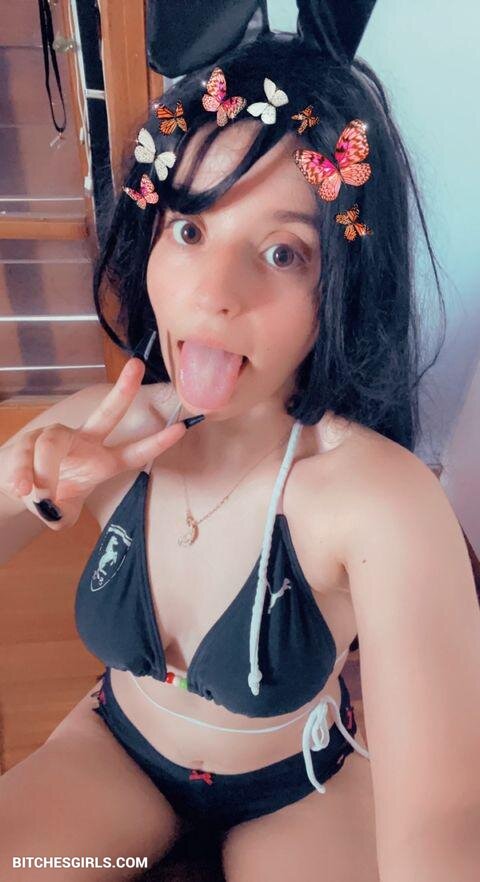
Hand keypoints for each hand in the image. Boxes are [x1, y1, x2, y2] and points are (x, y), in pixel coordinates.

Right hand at [0, 358, 185, 529]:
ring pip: (52, 443)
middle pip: (107, 413)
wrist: (15, 486)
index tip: (182, 428)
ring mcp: (56, 437)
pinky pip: (25, 454)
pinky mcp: (28, 438)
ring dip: (45, 470)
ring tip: (37, 493)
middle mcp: (84, 441)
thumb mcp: (61, 513)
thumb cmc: (49, 497)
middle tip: (137, 367)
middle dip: (123, 391)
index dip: (156, 443)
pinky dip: (22, 474)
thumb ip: (60, 515)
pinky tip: (20, 487)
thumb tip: (49, 507)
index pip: (134, 452)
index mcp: (102, 461)